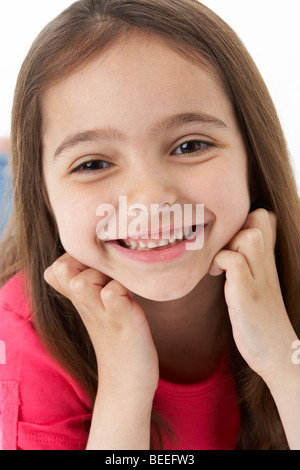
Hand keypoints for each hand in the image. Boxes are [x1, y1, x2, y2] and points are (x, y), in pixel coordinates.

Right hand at [44, 254, 158, 397]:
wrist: (127, 382)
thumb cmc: (118, 339)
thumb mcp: (98, 309)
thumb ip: (93, 286)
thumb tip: (101, 260)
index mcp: (79, 299)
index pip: (57, 267)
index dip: (77, 259)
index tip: (98, 271)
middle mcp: (85, 304)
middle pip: (61, 268)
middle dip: (85, 262)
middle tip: (108, 276)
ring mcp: (102, 313)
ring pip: (81, 282)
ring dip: (102, 276)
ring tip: (119, 287)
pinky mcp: (123, 320)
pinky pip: (113, 294)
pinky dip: (122, 290)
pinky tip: (132, 299)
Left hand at [209, 209, 297, 382]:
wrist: (278, 354)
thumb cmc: (261, 321)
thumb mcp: (258, 285)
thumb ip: (249, 265)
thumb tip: (226, 252)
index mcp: (268, 260)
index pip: (265, 218)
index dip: (244, 218)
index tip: (228, 239)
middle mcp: (266, 264)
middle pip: (259, 217)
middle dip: (235, 224)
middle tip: (222, 248)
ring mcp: (258, 278)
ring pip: (249, 235)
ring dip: (228, 243)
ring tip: (217, 263)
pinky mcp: (247, 295)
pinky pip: (234, 262)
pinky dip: (220, 262)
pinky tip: (215, 276)